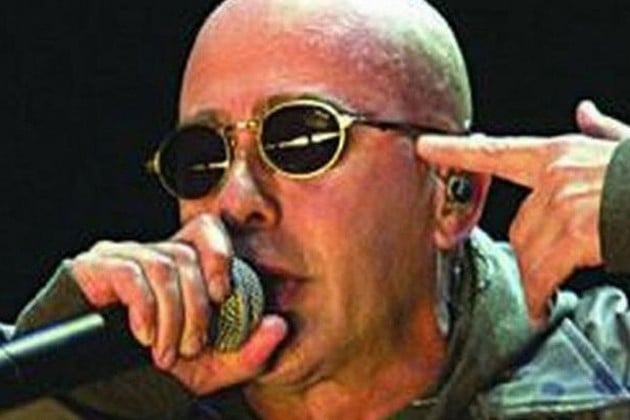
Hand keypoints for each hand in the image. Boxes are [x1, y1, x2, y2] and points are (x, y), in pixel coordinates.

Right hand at [69, 214, 286, 394]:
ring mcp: (123, 255)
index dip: (219, 253)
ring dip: (171, 317)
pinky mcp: (96, 267)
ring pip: (161, 267)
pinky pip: (129, 273)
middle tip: (191, 347)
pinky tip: (143, 335)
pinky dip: (144, 308)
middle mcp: (154, 252)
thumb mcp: (211, 366)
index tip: (222, 294)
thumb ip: (249, 350)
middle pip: (186, 257)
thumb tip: (280, 325)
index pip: (206, 228)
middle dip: (195, 308)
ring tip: (166, 351)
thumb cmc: (159, 366)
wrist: (103, 382)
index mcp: (183, 265)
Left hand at [416, 101, 628, 323]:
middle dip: (527, 253)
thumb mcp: (623, 146)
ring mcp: (563, 203)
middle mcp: (553, 175)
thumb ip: (601, 131)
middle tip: (538, 274)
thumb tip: (584, 110)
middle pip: (517, 224)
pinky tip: (541, 302)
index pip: (496, 151)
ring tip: (540, 295)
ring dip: (532, 279)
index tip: (424, 147)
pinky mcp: (576, 232)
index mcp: (558, 153)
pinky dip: (538, 292)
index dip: (456, 149)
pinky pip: (542, 270)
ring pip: (527, 250)